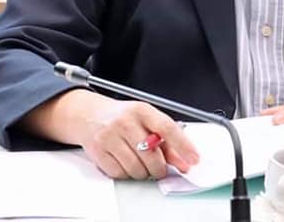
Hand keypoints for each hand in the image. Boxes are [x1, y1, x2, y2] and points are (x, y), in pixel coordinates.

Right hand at [23, 90, 199, 179]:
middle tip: (159, 169)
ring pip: (136, 168)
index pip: (167, 128)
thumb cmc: (123, 117)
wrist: (90, 115)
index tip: (193, 158)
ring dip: (143, 172)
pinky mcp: (98, 150)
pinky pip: (120, 173)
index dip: (183, 145)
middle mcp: (125, 121)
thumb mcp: (147, 120)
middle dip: (159, 168)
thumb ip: (167, 141)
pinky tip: (125, 163)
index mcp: (142, 110)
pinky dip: (126, 174)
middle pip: (151, 155)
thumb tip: (184, 161)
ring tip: (140, 163)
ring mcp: (110, 136)